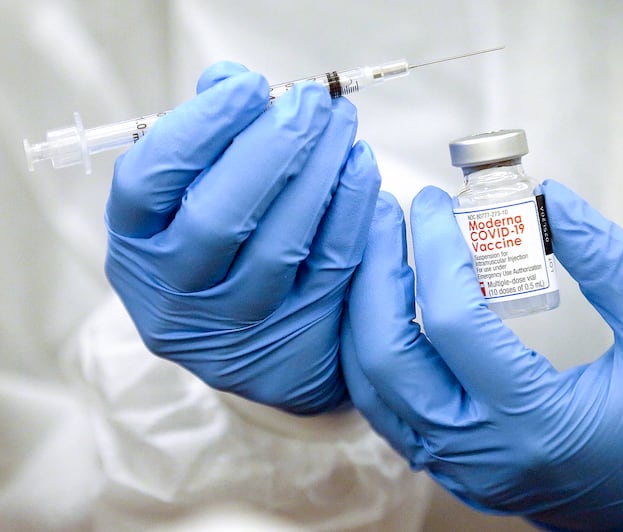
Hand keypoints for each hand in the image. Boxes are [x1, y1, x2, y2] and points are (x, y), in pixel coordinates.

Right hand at [105, 62, 380, 413]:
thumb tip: (230, 80)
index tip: (249, 86)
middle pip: (218, 218)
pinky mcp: (298, 329)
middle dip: (273, 148)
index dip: (199, 128)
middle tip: (312, 101)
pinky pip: (330, 263)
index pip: (149, 182)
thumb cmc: (217, 247)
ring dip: (318, 172)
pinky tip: (360, 164)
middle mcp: (176, 293)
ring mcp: (238, 321)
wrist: (256, 349)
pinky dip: (351, 208)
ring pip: (281, 244)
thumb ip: (206, 139)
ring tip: (341, 122)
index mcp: (136, 246)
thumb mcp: (188, 198)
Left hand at [341, 181, 622, 528]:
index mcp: (536, 422)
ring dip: (367, 315)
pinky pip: (391, 410)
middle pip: (385, 358)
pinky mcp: (463, 471)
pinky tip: (396, 310)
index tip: (430, 201)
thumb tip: (549, 199)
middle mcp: (483, 454)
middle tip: (387, 220)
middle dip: (374, 277)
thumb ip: (607, 258)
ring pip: (374, 391)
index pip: (451, 321)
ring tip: (384, 256)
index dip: (433, 248)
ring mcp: (465, 471)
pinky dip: (378, 353)